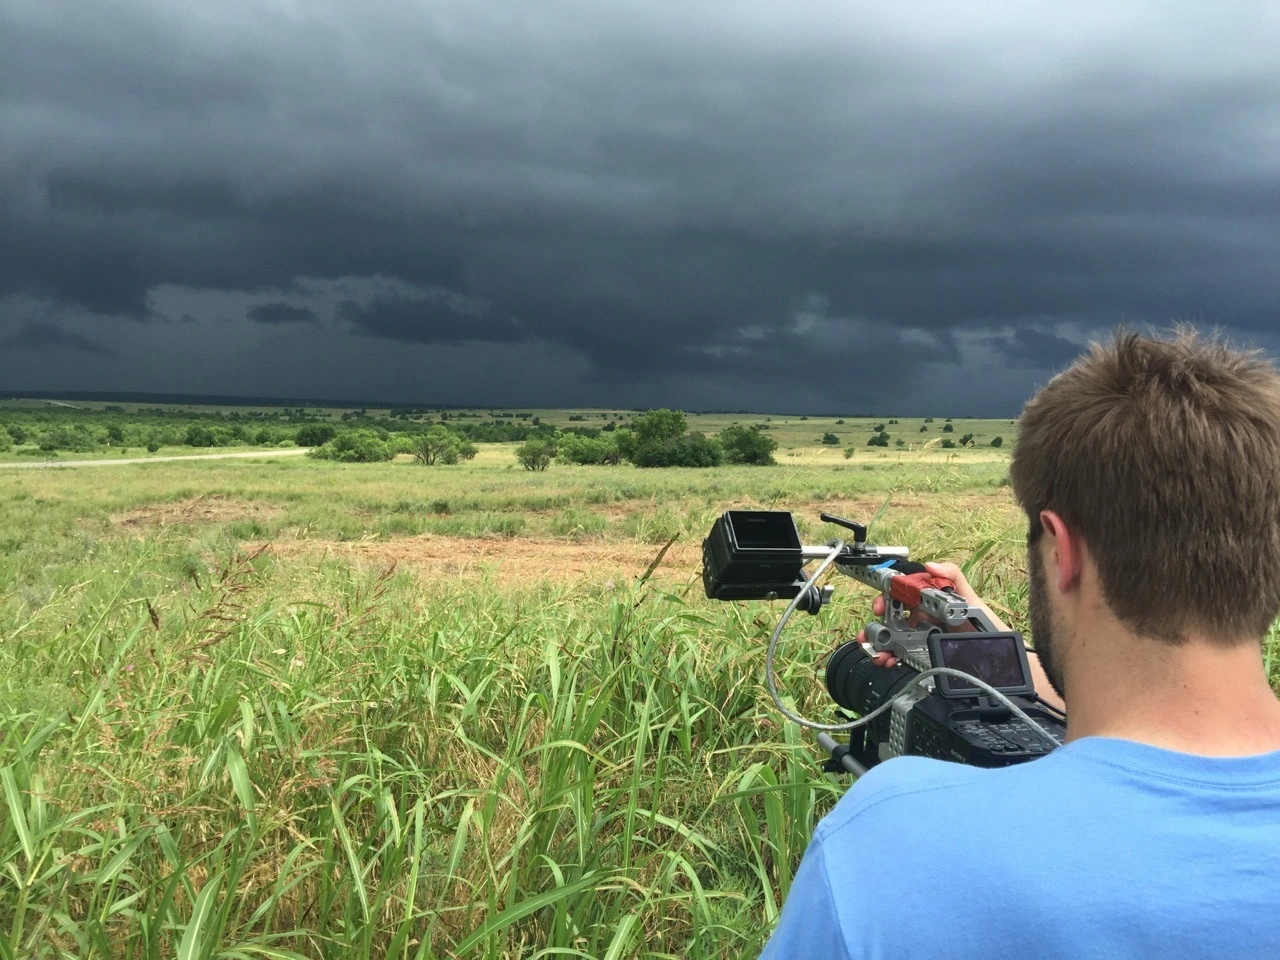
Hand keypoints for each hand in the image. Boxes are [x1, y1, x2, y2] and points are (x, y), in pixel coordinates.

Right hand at [855, 562, 1063, 709]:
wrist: (1000, 664)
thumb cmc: (989, 630)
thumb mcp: (972, 601)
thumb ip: (954, 578)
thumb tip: (931, 565)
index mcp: (931, 603)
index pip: (903, 595)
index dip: (887, 597)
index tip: (880, 604)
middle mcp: (924, 620)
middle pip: (892, 618)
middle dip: (877, 623)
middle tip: (870, 631)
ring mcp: (922, 640)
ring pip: (892, 638)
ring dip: (879, 644)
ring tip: (877, 652)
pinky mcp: (923, 658)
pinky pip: (901, 656)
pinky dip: (889, 658)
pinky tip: (887, 661)